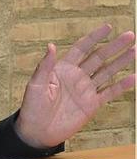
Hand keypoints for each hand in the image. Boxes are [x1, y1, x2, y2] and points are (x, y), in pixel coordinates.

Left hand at [15, 23, 135, 148]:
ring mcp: (86, 90)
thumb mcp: (36, 84)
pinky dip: (122, 86)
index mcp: (63, 68)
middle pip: (99, 57)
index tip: (108, 27)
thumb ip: (45, 66)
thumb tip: (51, 46)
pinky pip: (109, 93)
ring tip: (135, 51)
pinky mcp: (92, 105)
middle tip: (130, 35)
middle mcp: (77, 76)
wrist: (38, 132)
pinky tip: (134, 78)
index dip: (95, 37)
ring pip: (108, 72)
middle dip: (114, 46)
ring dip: (121, 61)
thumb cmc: (32, 106)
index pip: (82, 48)